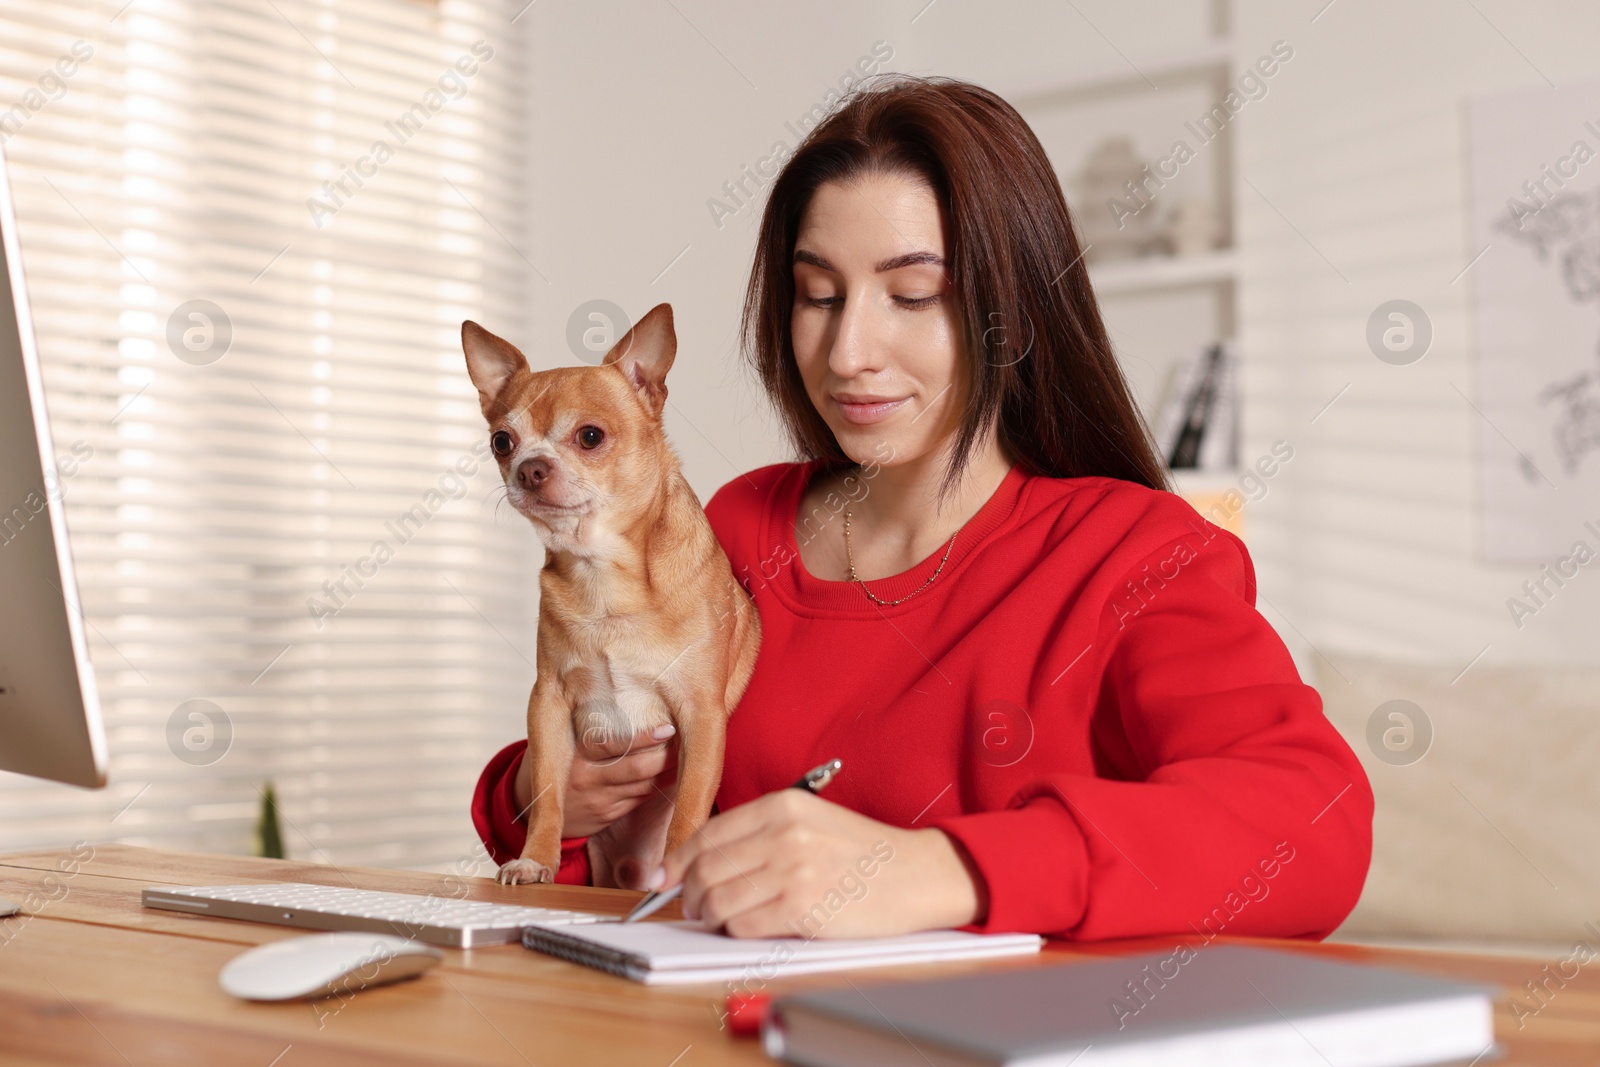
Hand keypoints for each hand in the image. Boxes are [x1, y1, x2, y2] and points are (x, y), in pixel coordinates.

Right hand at [511, 723, 677, 838]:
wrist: (537, 798)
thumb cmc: (566, 748)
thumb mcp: (569, 728)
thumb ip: (598, 715)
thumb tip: (647, 690)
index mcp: (574, 749)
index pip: (612, 744)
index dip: (645, 738)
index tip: (670, 726)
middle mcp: (584, 776)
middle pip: (638, 768)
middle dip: (668, 755)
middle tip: (689, 738)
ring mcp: (597, 798)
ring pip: (646, 785)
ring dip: (671, 770)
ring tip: (690, 751)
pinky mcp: (607, 814)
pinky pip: (642, 798)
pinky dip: (662, 784)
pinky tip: (675, 770)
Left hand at [649, 790, 988, 938]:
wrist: (918, 875)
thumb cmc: (866, 853)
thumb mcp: (812, 821)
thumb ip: (761, 834)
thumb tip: (703, 862)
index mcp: (783, 805)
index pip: (708, 833)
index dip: (678, 860)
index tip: (665, 877)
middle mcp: (784, 833)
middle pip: (706, 868)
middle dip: (691, 894)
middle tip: (696, 908)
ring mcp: (792, 870)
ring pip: (718, 899)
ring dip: (711, 918)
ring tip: (722, 921)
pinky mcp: (802, 908)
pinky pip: (743, 925)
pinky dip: (736, 932)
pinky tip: (749, 928)